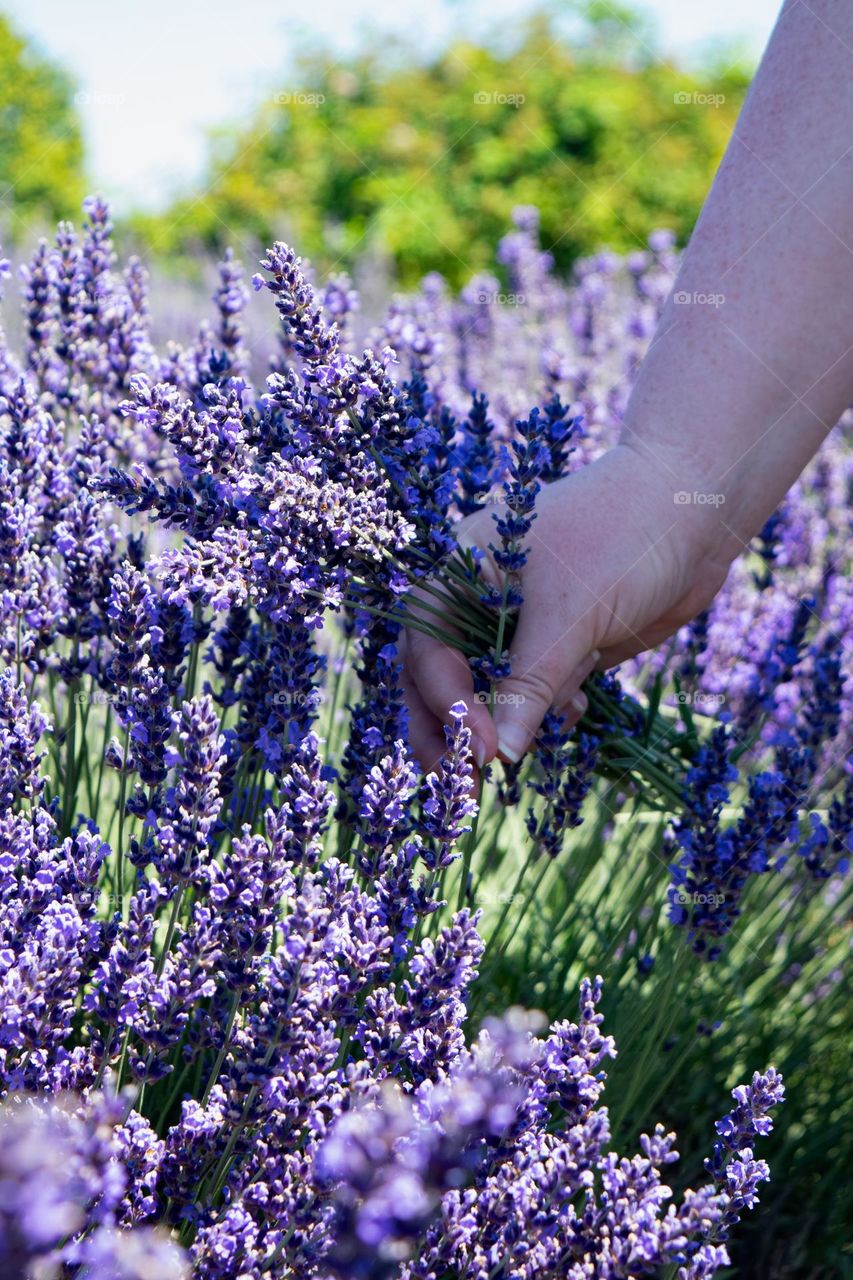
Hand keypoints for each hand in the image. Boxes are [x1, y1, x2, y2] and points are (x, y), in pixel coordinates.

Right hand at [401, 443, 737, 770]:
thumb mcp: (570, 616)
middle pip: (441, 677)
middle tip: (462, 786)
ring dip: (510, 722)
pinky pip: (535, 692)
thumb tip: (496, 757)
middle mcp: (477, 598)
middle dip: (455, 730)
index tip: (479, 751)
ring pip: (488, 692)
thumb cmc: (622, 541)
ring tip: (532, 746)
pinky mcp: (558, 643)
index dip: (447, 704)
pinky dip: (551, 710)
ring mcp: (517, 622)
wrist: (695, 514)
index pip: (428, 650)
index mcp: (459, 571)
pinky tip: (577, 712)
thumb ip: (528, 686)